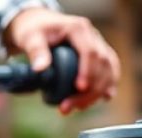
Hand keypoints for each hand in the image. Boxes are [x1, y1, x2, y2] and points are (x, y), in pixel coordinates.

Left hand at [4, 7, 119, 114]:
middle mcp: (93, 36)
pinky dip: (109, 85)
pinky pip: (111, 71)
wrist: (41, 26)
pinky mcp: (101, 56)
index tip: (79, 89)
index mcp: (78, 28)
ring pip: (109, 70)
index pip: (90, 52)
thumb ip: (36, 51)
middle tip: (68, 106)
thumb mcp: (30, 38)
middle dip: (90, 89)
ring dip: (98, 92)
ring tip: (78, 107)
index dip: (88, 72)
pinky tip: (106, 98)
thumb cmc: (35, 31)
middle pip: (102, 64)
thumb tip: (39, 69)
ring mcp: (100, 46)